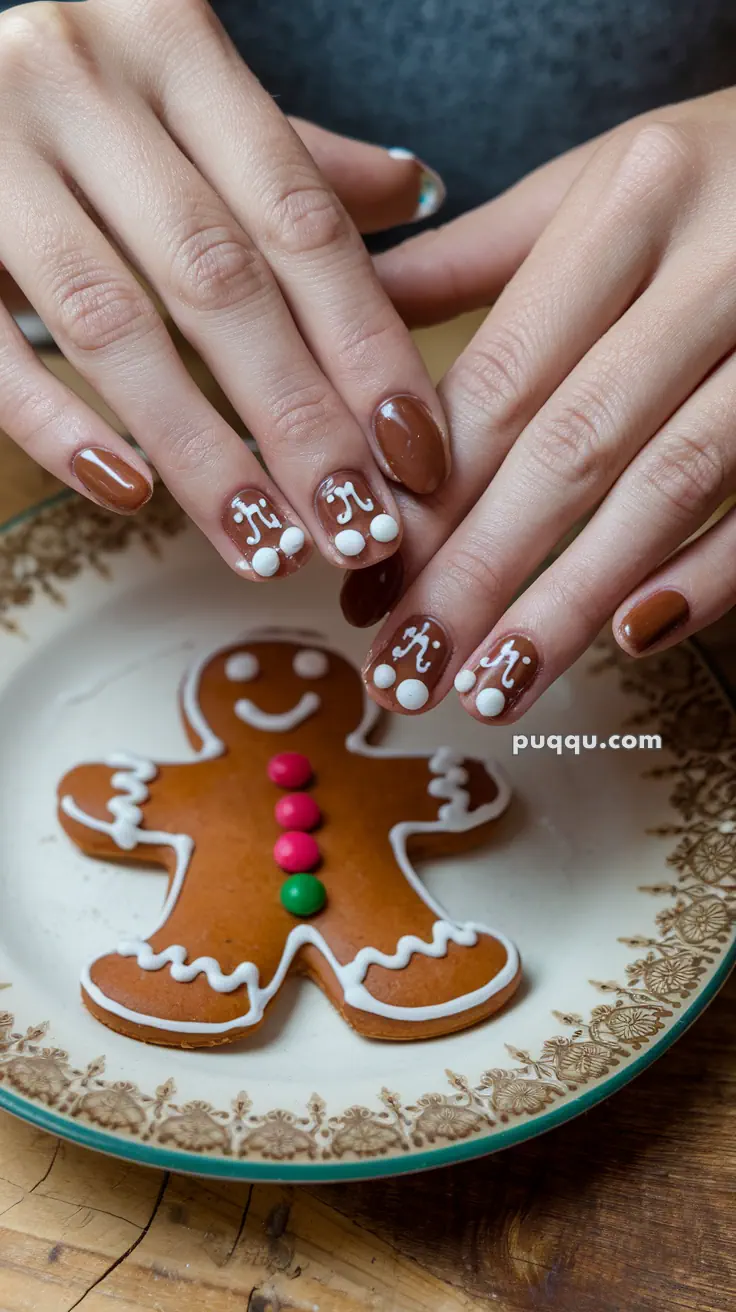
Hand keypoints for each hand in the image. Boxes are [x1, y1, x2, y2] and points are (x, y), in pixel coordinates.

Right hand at [0, 0, 447, 582]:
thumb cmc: (80, 104)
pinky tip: (130, 495)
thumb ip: (291, 157)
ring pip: (113, 325)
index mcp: (171, 43)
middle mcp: (81, 82)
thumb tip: (417, 191)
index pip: (299, 220)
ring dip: (202, 453)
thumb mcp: (186, 98)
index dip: (366, 347)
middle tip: (357, 529)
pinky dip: (59, 426)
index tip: (416, 454)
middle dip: (300, 423)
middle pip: (219, 282)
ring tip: (267, 544)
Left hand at [353, 89, 735, 717]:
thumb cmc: (716, 174)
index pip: (505, 374)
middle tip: (408, 665)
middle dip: (478, 572)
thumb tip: (340, 330)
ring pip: (667, 487)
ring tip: (492, 686)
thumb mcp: (596, 184)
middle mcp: (718, 267)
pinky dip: (705, 577)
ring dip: (570, 601)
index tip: (368, 579)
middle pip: (572, 445)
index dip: (428, 491)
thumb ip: (470, 262)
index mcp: (634, 198)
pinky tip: (629, 637)